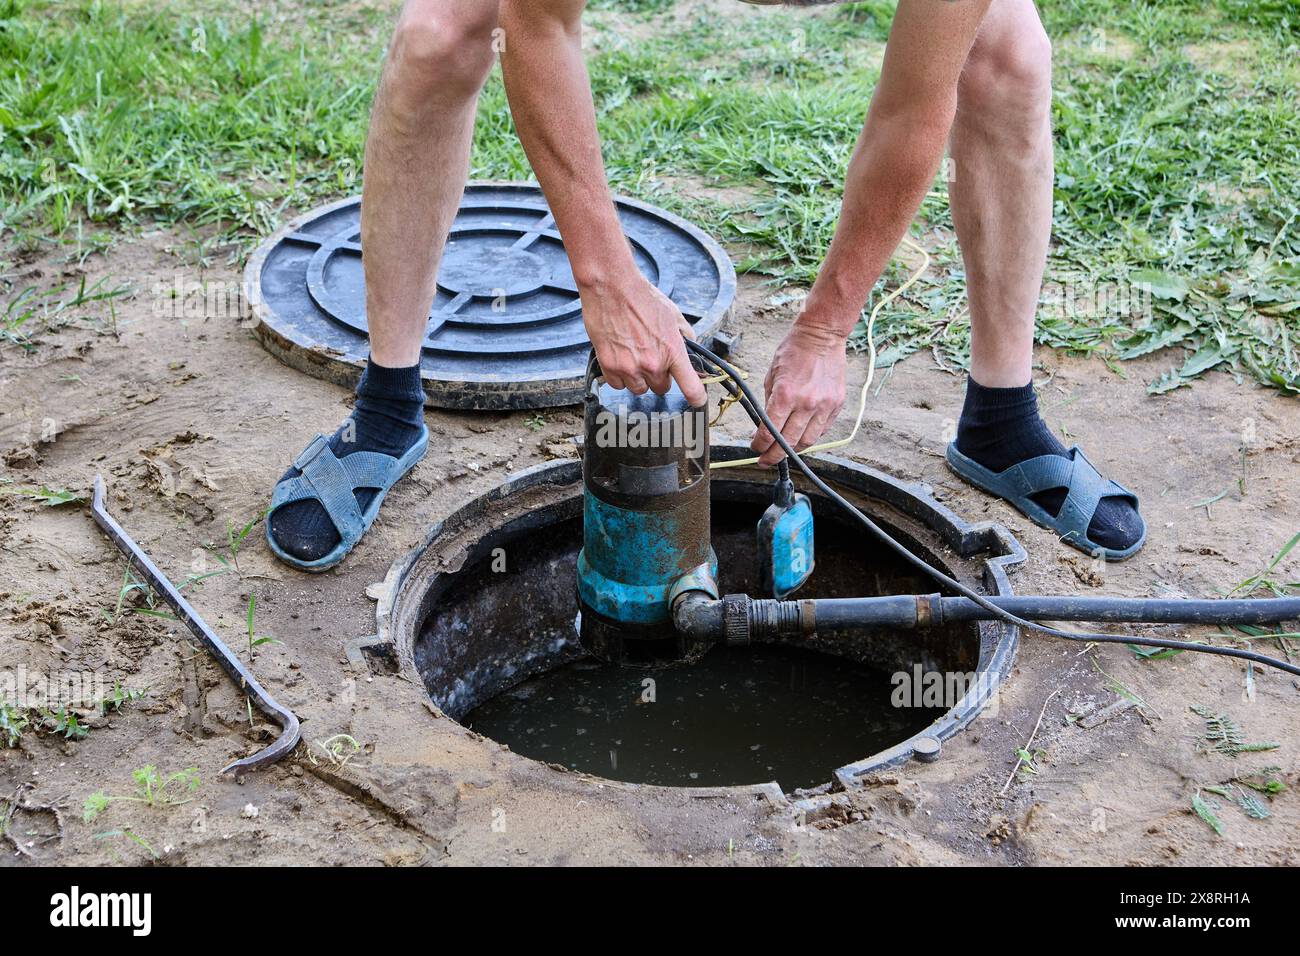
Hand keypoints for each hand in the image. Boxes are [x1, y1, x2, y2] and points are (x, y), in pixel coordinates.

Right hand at [580, 273, 705, 405]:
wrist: (612, 288)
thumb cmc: (642, 298)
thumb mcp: (673, 314)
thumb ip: (685, 336)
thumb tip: (691, 351)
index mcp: (673, 351)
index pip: (691, 386)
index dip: (696, 398)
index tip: (697, 402)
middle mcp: (653, 364)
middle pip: (661, 388)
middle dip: (658, 377)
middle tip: (651, 358)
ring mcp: (630, 368)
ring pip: (639, 389)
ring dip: (638, 378)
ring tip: (633, 356)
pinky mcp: (610, 366)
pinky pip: (618, 385)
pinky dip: (619, 376)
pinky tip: (619, 358)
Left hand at [751, 321, 847, 466]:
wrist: (821, 336)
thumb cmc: (793, 351)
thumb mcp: (771, 376)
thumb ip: (768, 404)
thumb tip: (763, 427)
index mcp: (785, 395)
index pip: (769, 433)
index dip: (759, 446)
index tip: (755, 449)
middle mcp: (806, 403)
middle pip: (788, 443)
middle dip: (773, 456)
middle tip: (765, 460)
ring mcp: (824, 405)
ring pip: (807, 441)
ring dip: (793, 450)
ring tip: (783, 450)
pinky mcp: (836, 404)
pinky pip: (822, 430)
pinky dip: (810, 436)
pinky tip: (800, 435)